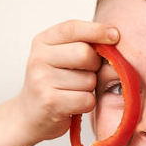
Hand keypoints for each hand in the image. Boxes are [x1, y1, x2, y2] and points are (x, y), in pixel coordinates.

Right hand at [17, 20, 119, 141]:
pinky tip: (74, 105)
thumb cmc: (53, 86)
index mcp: (42, 42)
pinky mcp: (51, 102)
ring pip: (89, 80)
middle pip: (85, 54)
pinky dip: (87, 104)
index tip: (115, 35)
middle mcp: (39, 58)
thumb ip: (81, 46)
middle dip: (94, 66)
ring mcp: (42, 80)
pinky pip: (87, 99)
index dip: (97, 30)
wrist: (30, 117)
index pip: (73, 28)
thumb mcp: (60, 59)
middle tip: (85, 75)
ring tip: (73, 92)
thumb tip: (114, 40)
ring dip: (89, 89)